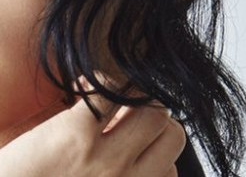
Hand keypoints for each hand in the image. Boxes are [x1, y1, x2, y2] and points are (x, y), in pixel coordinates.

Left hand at [0, 91, 185, 176]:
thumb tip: (123, 158)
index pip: (171, 167)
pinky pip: (109, 88)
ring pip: (150, 108)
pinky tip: (78, 88)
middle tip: (119, 109)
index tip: (127, 137)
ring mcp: (106, 159)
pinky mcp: (74, 133)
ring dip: (130, 94)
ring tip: (102, 96)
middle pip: (170, 132)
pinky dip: (98, 80)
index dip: (150, 146)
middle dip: (148, 114)